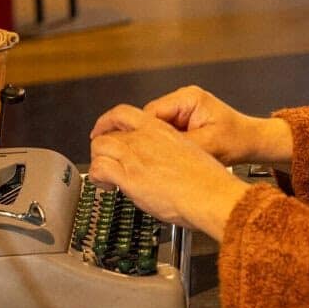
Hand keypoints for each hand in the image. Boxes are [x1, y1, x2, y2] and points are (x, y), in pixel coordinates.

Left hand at [89, 105, 248, 239]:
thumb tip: (163, 163)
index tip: (105, 130)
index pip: (123, 113)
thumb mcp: (189, 154)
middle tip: (105, 159)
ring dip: (98, 160)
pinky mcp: (130, 176)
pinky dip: (97, 177)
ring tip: (105, 176)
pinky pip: (99, 168)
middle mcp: (145, 139)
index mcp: (161, 130)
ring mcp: (136, 156)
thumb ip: (169, 153)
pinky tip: (107, 185)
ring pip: (99, 147)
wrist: (211, 194)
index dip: (108, 121)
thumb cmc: (207, 180)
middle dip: (102, 146)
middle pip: (107, 132)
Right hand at [93, 85, 292, 167]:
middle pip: (146, 120)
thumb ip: (177, 147)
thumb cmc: (238, 140)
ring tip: (139, 162)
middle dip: (134, 138)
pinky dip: (158, 147)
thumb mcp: (207, 145)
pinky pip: (163, 134)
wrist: (254, 143)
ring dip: (147, 144)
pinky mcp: (185, 123)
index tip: (116, 146)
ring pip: (152, 128)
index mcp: (187, 99)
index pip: (148, 114)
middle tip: (115, 153)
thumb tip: (152, 154)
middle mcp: (183, 101)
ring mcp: (183, 112)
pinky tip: (155, 162)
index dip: (131, 132)